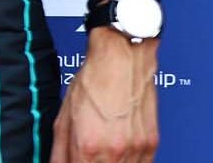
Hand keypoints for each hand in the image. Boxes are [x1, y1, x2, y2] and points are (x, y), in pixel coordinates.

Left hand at [51, 29, 158, 162]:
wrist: (122, 60)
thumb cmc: (93, 83)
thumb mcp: (64, 118)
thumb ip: (60, 150)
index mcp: (89, 146)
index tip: (74, 161)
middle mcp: (115, 151)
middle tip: (86, 157)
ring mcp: (137, 149)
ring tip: (100, 153)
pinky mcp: (152, 144)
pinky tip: (117, 154)